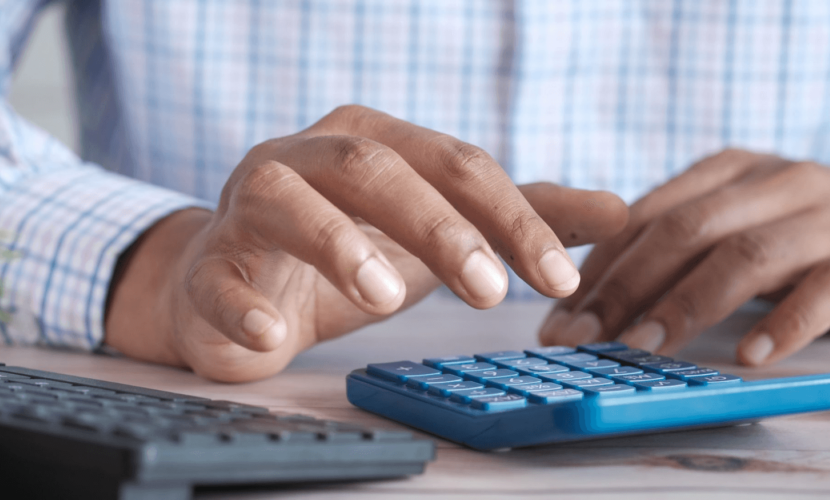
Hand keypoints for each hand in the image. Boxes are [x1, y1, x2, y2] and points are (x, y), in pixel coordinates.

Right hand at [105, 105, 627, 381]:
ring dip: (338, 244)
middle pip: (376, 167)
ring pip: (288, 201)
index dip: (511, 217)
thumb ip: (520, 218)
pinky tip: (273, 335)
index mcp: (375, 141)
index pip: (455, 164)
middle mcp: (309, 157)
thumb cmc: (346, 250)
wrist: (234, 285)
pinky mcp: (209, 265)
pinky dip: (243, 306)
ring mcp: (250, 205)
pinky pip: (218, 278)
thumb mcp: (439, 231)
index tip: (559, 277)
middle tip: (490, 292)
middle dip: (438, 225)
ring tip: (386, 296)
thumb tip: (621, 210)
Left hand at [538, 149, 829, 365]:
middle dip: (624, 286)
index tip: (560, 316)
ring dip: (687, 304)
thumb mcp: (737, 224)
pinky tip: (749, 357)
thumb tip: (586, 298)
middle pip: (687, 230)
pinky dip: (785, 323)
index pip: (648, 214)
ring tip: (643, 348)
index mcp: (732, 169)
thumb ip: (676, 246)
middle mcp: (777, 182)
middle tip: (583, 337)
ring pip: (746, 254)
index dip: (599, 267)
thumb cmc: (803, 238)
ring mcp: (828, 217)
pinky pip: (825, 289)